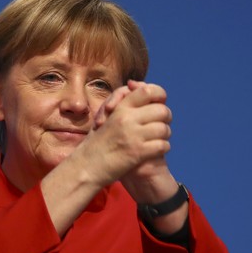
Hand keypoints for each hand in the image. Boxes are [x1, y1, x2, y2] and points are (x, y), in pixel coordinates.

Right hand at [94, 81, 178, 204]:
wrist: (86, 167)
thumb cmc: (96, 144)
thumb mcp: (105, 117)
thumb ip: (121, 101)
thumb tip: (136, 84)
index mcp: (120, 108)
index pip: (148, 91)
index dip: (159, 95)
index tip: (158, 103)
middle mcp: (127, 118)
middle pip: (162, 110)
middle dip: (165, 118)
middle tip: (159, 125)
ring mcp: (133, 135)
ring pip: (164, 129)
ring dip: (164, 136)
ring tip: (157, 139)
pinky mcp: (138, 152)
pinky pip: (162, 145)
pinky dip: (162, 148)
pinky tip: (155, 151)